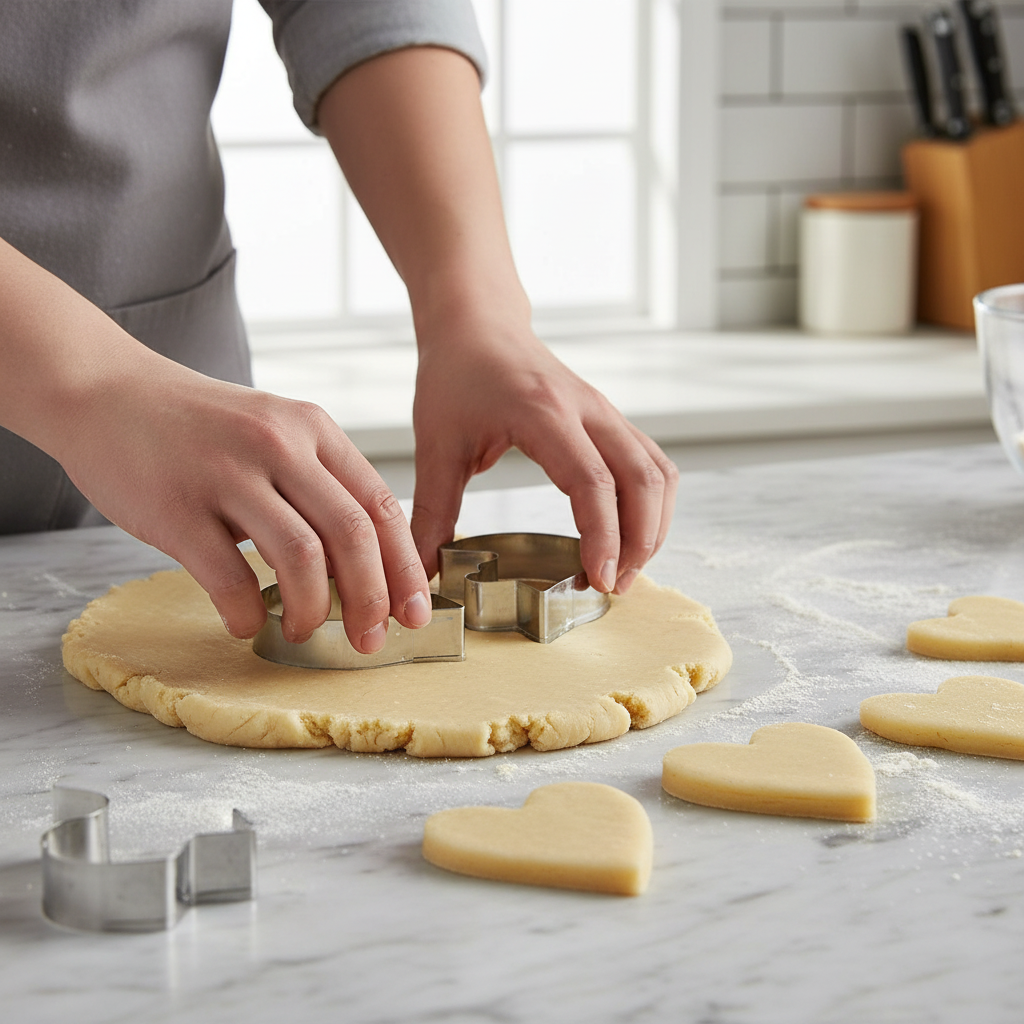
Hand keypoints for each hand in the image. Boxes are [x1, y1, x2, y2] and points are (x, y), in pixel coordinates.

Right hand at [60, 350, 430, 650]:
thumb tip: (365, 566)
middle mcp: (278, 444)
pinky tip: (247, 623)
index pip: (381, 505)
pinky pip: (230, 577)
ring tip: (306, 629)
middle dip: (372, 599)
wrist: (104, 392)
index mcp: (313, 428)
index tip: (416, 612)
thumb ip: (319, 486)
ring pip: (302, 558)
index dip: (404, 567)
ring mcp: (227, 473)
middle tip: (371, 640)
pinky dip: (247, 614)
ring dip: (314, 610)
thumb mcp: (274, 433)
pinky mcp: (177, 506)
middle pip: (353, 535)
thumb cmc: (198, 427)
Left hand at [410, 314, 678, 592]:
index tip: (598, 579)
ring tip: (624, 569)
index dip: (603, 535)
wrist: (477, 324)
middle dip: (640, 541)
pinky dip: (652, 505)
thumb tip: (420, 572)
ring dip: (654, 525)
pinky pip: (652, 463)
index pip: (593, 481)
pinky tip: (629, 535)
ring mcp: (606, 412)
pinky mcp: (611, 420)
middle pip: (644, 479)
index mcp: (544, 413)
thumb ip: (431, 512)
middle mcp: (587, 409)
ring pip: (659, 472)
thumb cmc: (456, 375)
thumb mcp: (435, 445)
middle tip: (613, 586)